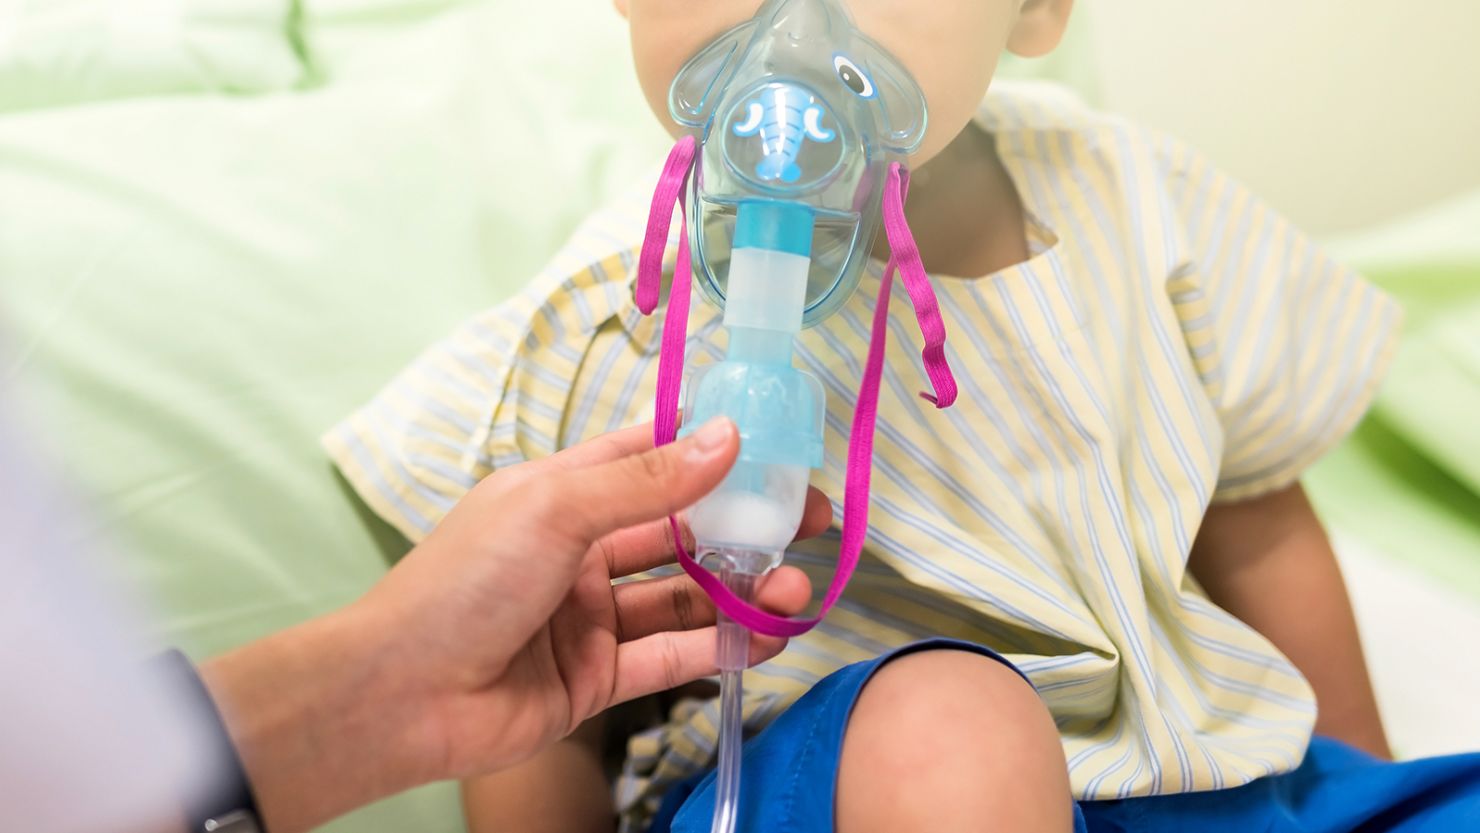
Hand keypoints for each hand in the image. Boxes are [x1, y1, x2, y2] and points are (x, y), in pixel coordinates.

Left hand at [201, 418, 829, 832]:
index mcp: (563, 494)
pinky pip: (674, 657)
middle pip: (682, 530)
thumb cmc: (463, 582)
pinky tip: (767, 637)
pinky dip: (722, 648)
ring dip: (744, 590)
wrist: (399, 696)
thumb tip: (728, 435)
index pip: (649, 456)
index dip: (710, 448)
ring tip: (793, 588)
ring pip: (686, 596)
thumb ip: (647, 480)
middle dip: (746, 524)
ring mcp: (592, 617)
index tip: (776, 446)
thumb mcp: (554, 509)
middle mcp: (583, 550)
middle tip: (810, 522)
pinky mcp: (599, 679)